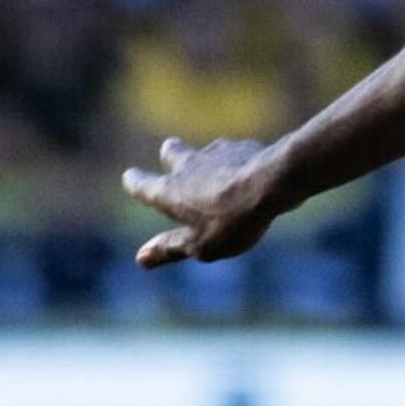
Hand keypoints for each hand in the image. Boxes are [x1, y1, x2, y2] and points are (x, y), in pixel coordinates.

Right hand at [124, 137, 286, 267]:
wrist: (273, 183)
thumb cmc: (234, 219)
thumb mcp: (201, 246)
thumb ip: (170, 249)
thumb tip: (141, 258)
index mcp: (170, 192)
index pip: (140, 183)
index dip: (134, 182)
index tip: (131, 178)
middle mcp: (187, 165)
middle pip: (169, 151)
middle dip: (168, 157)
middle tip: (174, 164)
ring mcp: (215, 152)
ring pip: (205, 152)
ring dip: (209, 162)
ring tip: (224, 181)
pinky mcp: (242, 147)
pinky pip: (235, 154)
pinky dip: (239, 164)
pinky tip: (253, 177)